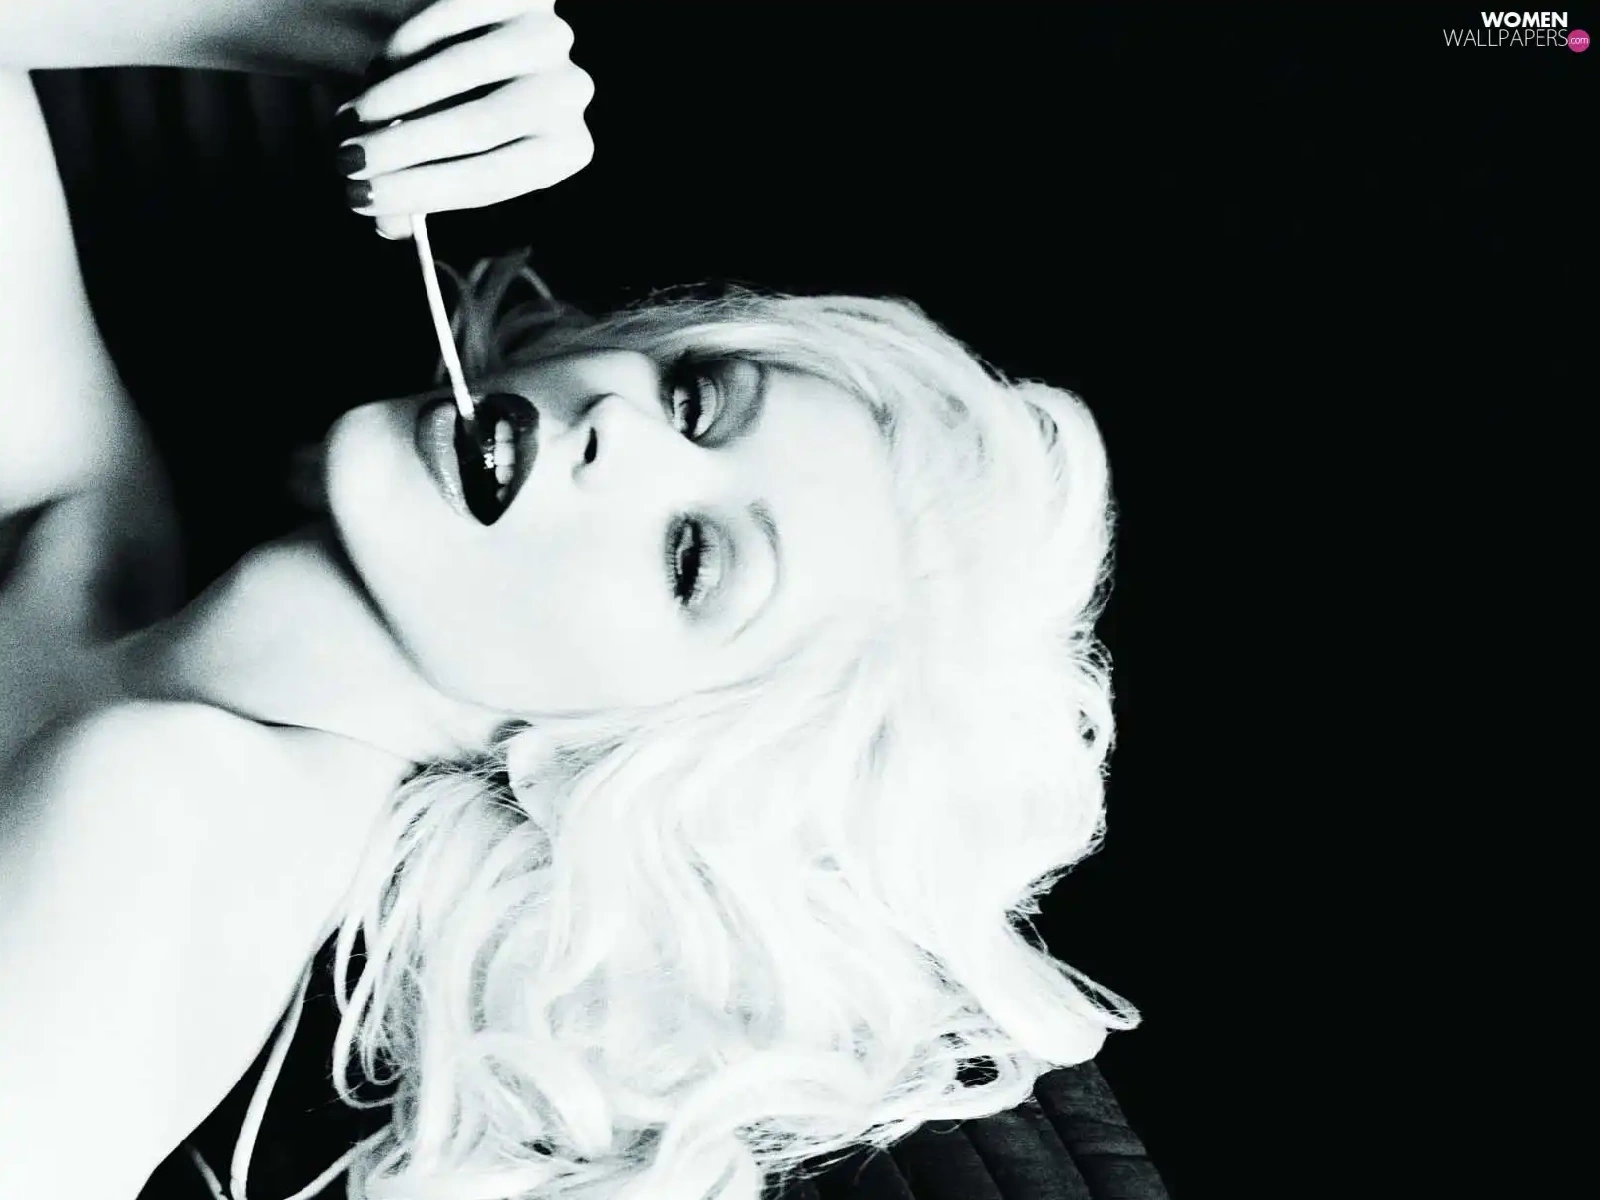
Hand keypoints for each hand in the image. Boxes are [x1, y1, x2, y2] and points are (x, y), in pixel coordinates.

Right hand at [334, 0, 594, 239]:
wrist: (475, 42)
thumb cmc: (455, 115)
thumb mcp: (446, 161)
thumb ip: (417, 194)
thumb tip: (390, 225)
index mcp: (564, 150)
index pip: (492, 178)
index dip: (421, 190)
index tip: (360, 198)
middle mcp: (570, 93)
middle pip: (479, 126)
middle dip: (402, 148)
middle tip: (343, 160)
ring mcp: (550, 37)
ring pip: (462, 69)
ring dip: (395, 98)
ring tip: (348, 118)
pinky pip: (450, 15)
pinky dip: (406, 44)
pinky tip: (375, 69)